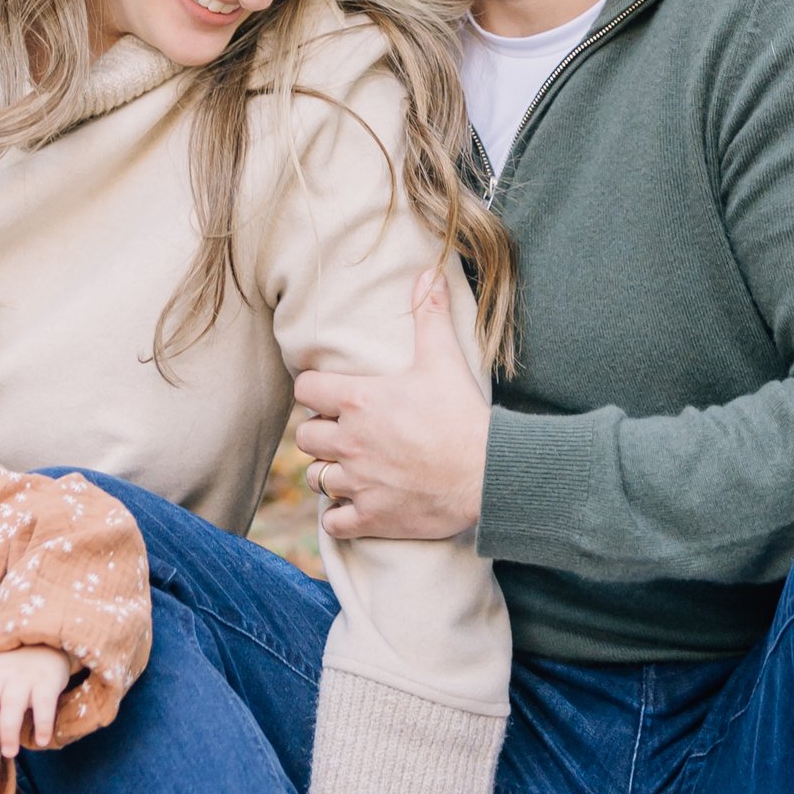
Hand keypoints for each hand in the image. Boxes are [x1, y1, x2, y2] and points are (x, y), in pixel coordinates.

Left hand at [0, 646, 73, 755]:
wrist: (47, 644)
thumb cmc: (16, 675)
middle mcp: (2, 673)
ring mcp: (25, 675)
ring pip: (12, 703)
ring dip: (9, 732)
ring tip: (11, 753)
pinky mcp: (48, 679)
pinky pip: (43, 703)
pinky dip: (42, 724)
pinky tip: (42, 741)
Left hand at [291, 267, 490, 543]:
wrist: (489, 474)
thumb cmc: (463, 416)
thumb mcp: (444, 360)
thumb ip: (429, 315)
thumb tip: (428, 272)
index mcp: (359, 401)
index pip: (305, 389)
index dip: (314, 390)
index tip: (330, 395)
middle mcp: (350, 442)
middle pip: (305, 436)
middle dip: (320, 433)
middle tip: (344, 432)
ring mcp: (358, 482)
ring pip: (315, 478)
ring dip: (329, 472)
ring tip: (351, 468)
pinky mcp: (371, 517)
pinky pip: (332, 521)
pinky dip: (340, 515)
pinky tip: (357, 504)